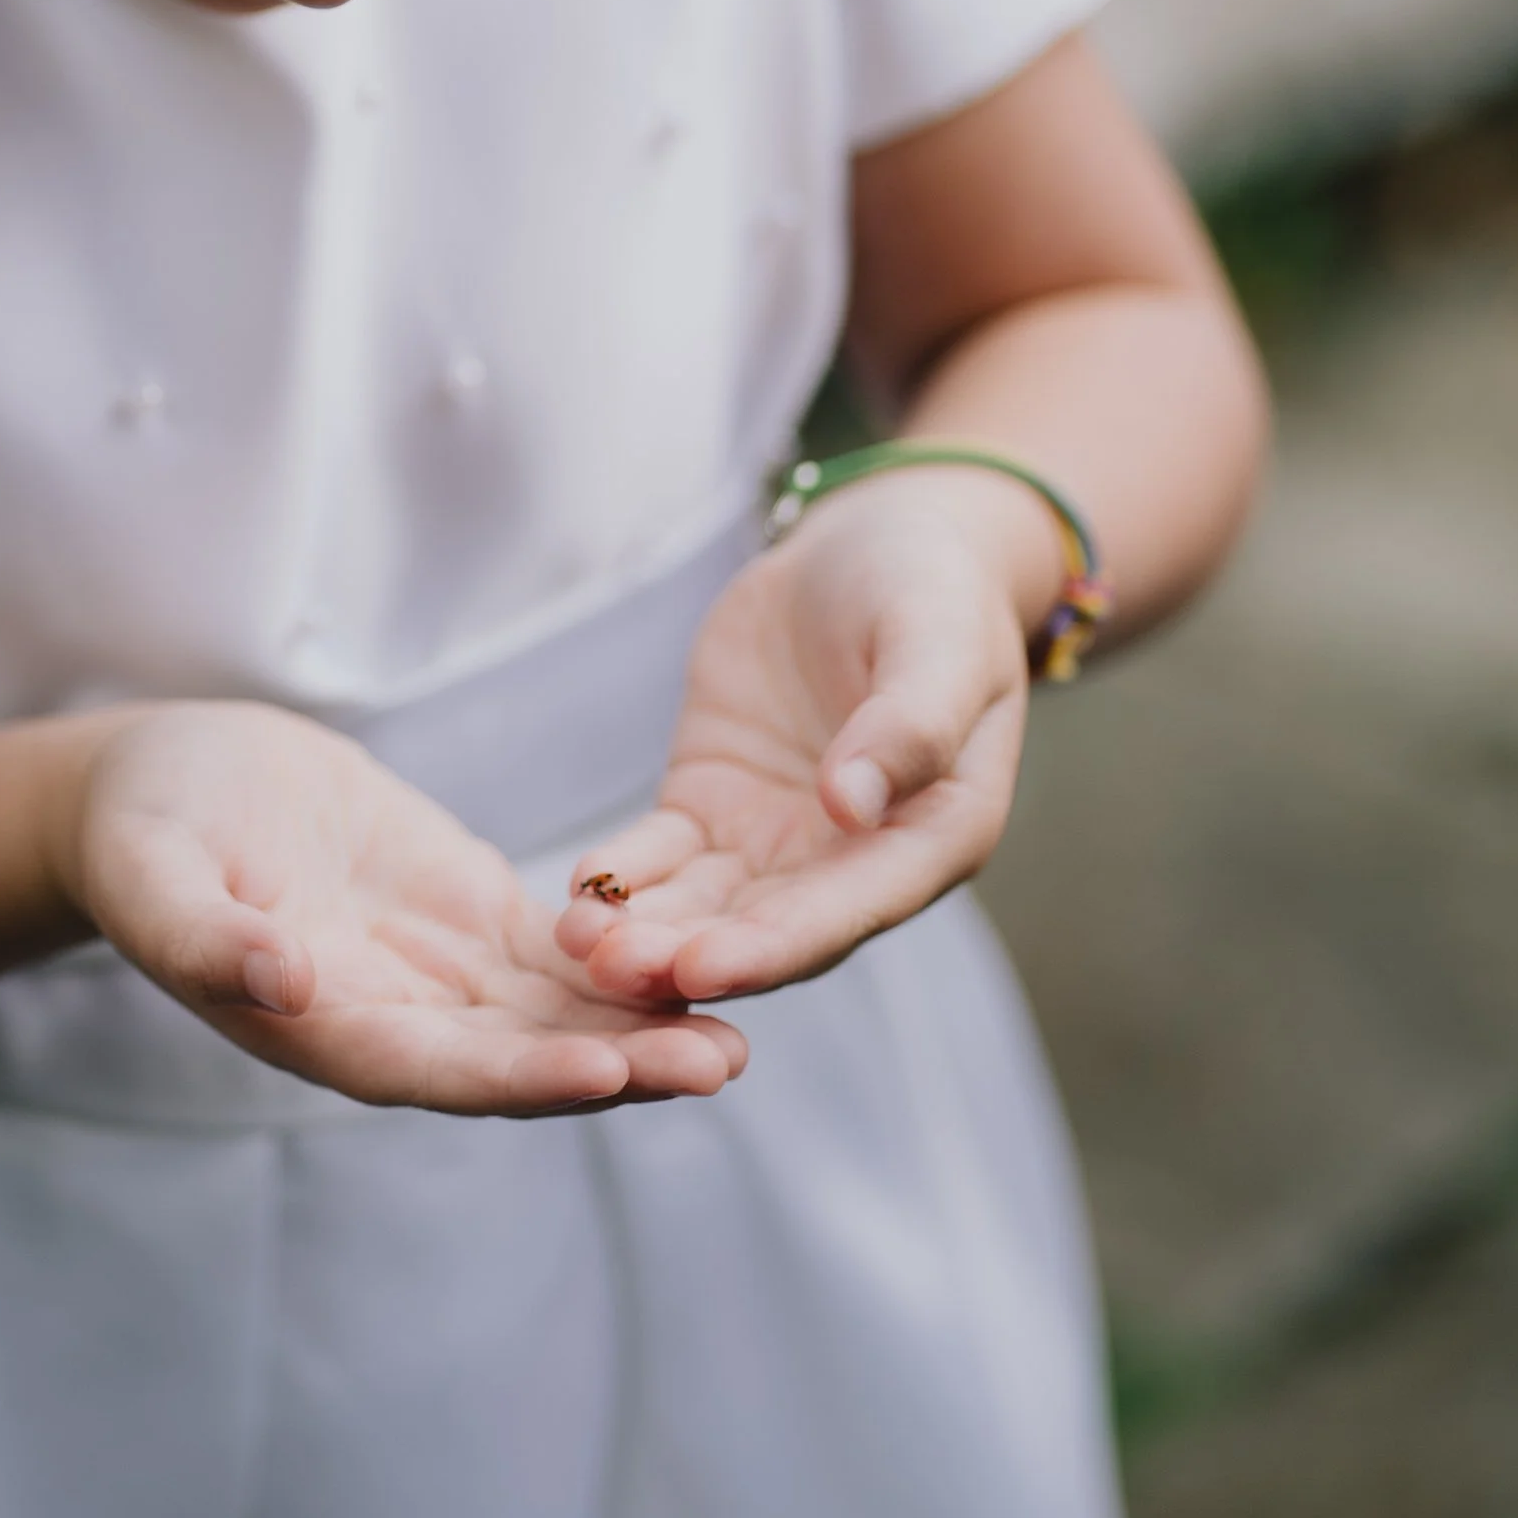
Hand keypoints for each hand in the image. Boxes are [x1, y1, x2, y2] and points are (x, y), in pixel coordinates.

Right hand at [67, 702, 745, 1116]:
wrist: (164, 782)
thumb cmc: (143, 828)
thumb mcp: (153, 874)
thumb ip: (205, 940)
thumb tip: (282, 988)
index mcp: (318, 1025)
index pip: (435, 1067)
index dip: (518, 1075)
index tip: (603, 1071)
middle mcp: (391, 1018)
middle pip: (519, 1058)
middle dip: (621, 1066)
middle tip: (721, 1063)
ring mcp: (436, 973)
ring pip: (556, 1016)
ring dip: (644, 1031)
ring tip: (739, 1039)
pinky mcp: (469, 916)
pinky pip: (559, 954)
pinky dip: (627, 966)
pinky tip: (706, 964)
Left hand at [555, 471, 1045, 1008]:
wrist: (874, 547)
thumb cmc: (932, 591)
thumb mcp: (938, 643)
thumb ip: (910, 725)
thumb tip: (853, 808)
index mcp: (932, 839)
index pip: (847, 911)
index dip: (774, 947)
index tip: (704, 968)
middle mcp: (854, 862)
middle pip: (765, 929)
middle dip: (687, 956)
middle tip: (612, 971)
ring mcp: (778, 839)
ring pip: (706, 907)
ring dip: (645, 932)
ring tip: (579, 941)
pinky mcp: (715, 806)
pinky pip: (664, 856)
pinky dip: (625, 875)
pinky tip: (580, 887)